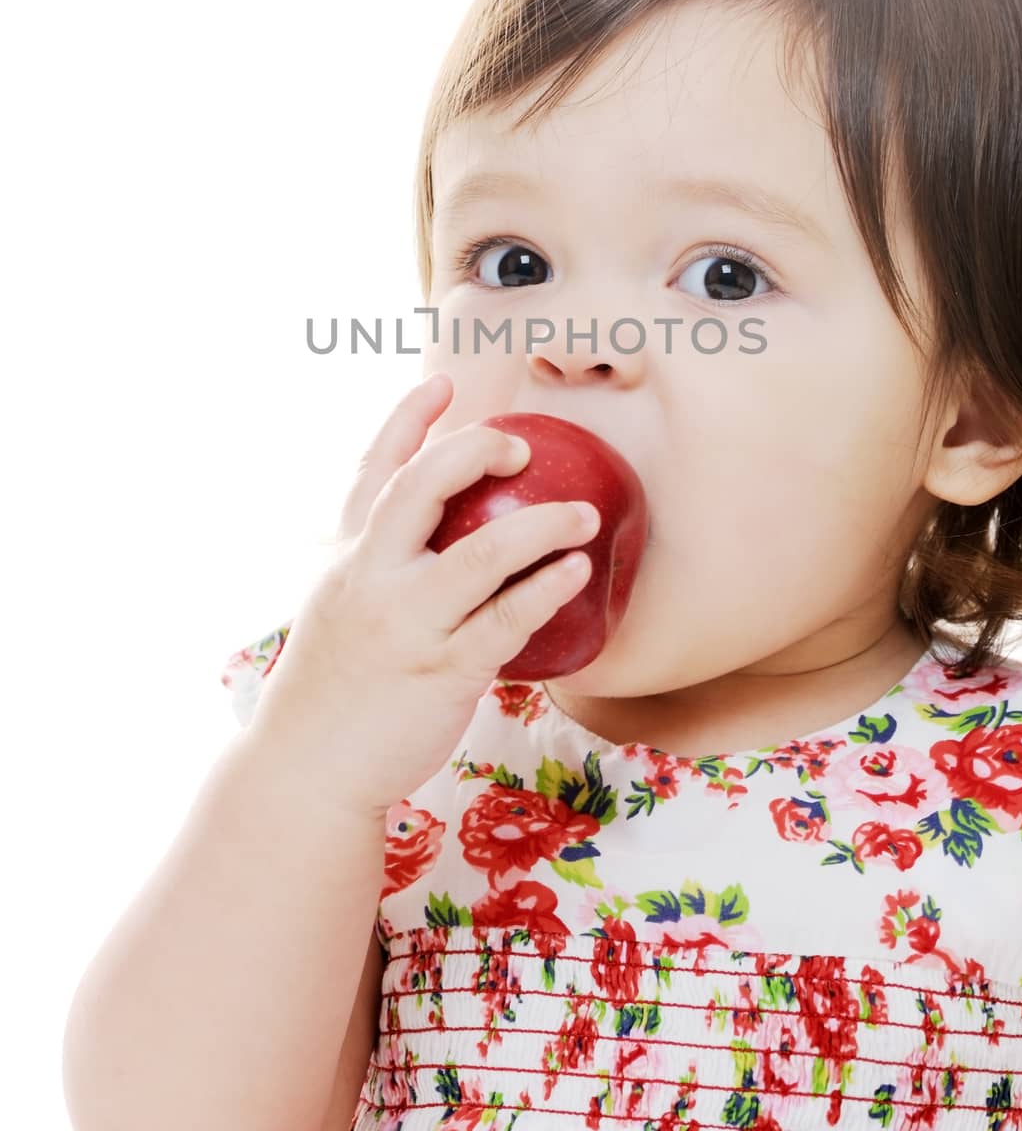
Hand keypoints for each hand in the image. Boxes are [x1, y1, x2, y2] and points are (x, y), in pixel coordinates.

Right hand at [246, 372, 599, 817]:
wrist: (306, 770)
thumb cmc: (333, 689)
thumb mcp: (339, 607)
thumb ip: (378, 566)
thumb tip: (434, 536)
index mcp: (346, 557)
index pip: (373, 469)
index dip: (408, 419)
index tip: (443, 382)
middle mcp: (372, 578)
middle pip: (419, 487)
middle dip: (472, 453)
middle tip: (519, 448)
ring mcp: (407, 623)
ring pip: (478, 553)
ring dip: (539, 524)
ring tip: (583, 513)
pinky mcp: (443, 670)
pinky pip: (504, 621)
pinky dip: (544, 589)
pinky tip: (575, 571)